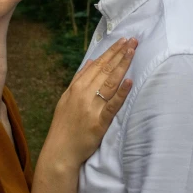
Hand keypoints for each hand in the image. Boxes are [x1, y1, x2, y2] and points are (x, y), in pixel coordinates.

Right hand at [40, 37, 136, 170]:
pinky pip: (112, 105)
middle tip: (133, 40)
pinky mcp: (99, 122)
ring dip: (122, 66)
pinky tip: (129, 81)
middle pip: (105, 70)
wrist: (59, 151)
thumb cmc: (64, 126)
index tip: (122, 41)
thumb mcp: (67, 98)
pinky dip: (121, 92)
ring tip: (132, 52)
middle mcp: (83, 94)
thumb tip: (92, 60)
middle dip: (120, 54)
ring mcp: (91, 108)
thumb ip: (79, 78)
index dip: (111, 52)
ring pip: (110, 82)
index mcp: (76, 87)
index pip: (97, 65)